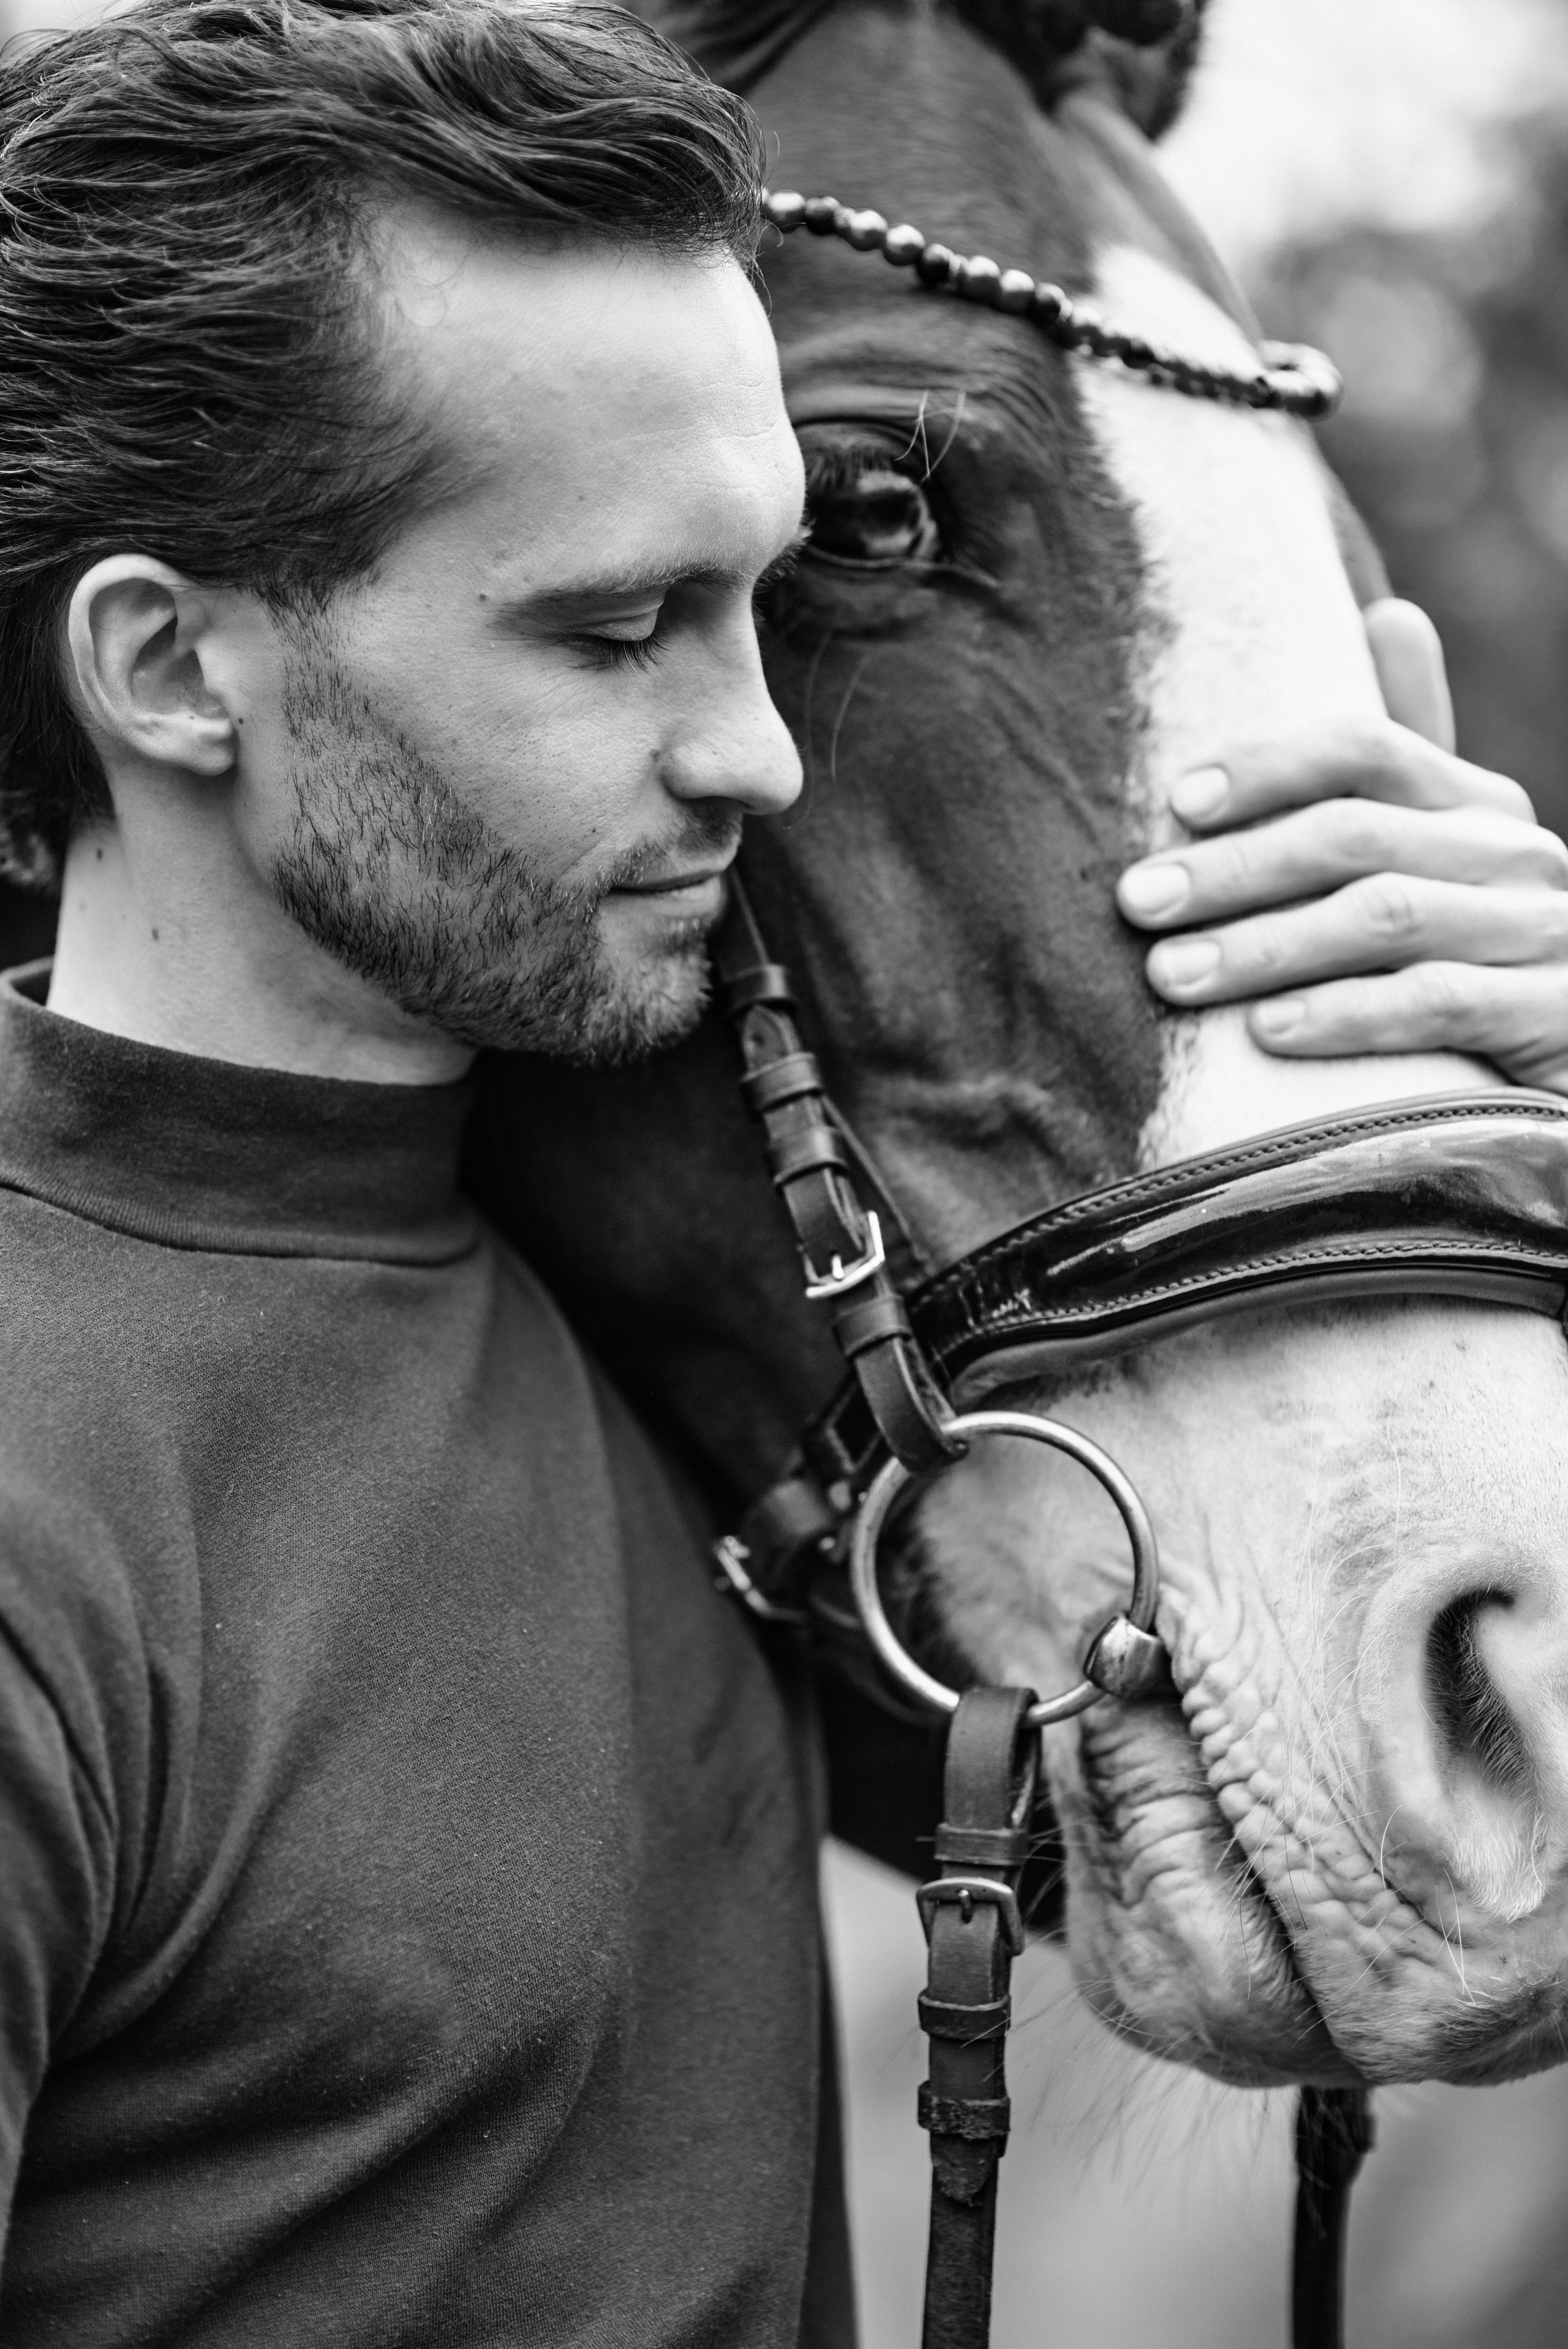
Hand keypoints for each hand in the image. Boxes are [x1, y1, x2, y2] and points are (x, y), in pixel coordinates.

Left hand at [1116, 600, 1567, 1094]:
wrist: (1566, 1071)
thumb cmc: (1472, 968)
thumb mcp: (1436, 862)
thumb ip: (1401, 763)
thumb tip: (1389, 609)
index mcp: (1476, 804)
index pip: (1365, 748)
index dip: (1268, 766)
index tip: (1177, 801)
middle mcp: (1513, 854)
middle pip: (1355, 835)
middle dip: (1234, 868)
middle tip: (1137, 902)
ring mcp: (1539, 934)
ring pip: (1383, 916)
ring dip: (1263, 946)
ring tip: (1170, 974)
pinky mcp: (1549, 1017)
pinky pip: (1434, 1003)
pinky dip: (1343, 1015)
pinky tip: (1265, 1031)